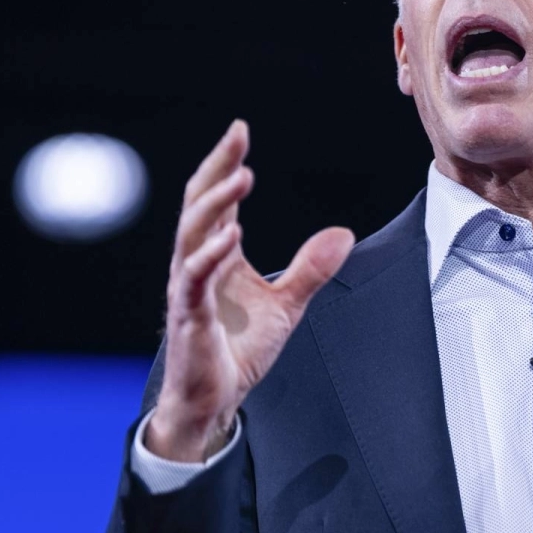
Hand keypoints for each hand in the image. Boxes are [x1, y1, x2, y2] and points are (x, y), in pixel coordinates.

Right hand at [147, 120, 354, 460]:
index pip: (216, 199)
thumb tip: (344, 232)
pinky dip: (211, 255)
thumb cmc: (238, 351)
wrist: (214, 402)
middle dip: (217, 167)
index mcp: (216, 255)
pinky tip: (231, 235)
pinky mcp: (189, 315)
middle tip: (236, 136)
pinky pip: (195, 278)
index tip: (240, 130)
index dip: (226, 164)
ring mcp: (189, 287)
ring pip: (192, 233)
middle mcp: (196, 263)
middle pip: (199, 203)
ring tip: (241, 176)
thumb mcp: (287, 304)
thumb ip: (312, 267)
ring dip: (216, 203)